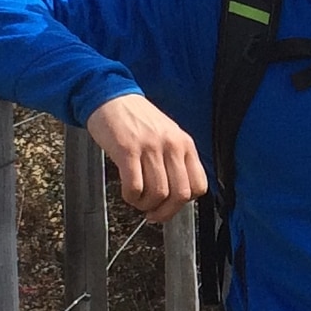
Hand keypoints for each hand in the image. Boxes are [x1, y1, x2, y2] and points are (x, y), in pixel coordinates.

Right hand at [86, 94, 207, 221]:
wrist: (111, 97)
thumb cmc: (137, 119)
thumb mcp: (167, 135)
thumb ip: (175, 161)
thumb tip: (175, 197)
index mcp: (184, 144)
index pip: (199, 185)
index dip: (184, 204)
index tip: (170, 207)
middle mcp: (171, 145)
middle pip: (180, 195)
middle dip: (165, 211)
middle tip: (152, 213)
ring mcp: (150, 147)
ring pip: (158, 194)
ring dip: (145, 205)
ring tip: (137, 200)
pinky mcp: (128, 150)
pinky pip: (135, 187)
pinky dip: (131, 197)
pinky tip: (127, 192)